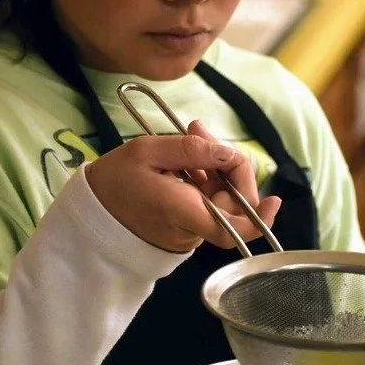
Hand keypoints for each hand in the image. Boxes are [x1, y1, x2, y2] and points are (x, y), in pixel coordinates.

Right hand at [86, 121, 281, 253]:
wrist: (89, 213)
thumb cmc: (113, 182)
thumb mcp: (147, 152)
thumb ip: (192, 150)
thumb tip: (229, 152)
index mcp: (182, 212)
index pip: (234, 228)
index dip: (260, 217)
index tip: (274, 199)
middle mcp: (190, 229)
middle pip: (232, 203)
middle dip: (228, 165)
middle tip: (201, 132)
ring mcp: (188, 231)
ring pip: (220, 200)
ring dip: (214, 168)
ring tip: (190, 138)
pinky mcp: (184, 227)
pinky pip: (206, 203)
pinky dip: (203, 179)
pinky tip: (184, 161)